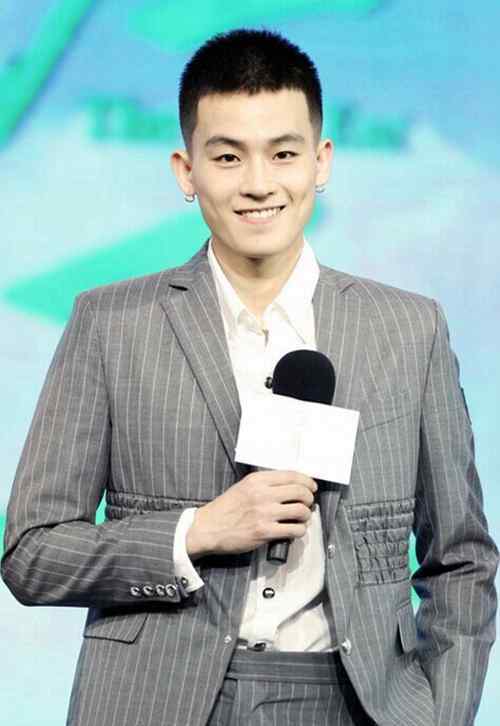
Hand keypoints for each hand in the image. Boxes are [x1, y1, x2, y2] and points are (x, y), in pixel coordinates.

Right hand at [186, 470, 316, 557]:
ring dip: (306, 515)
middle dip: (309, 498)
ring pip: (301, 511)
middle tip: (307, 504)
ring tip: (301, 518)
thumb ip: (264, 484)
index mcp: (257, 480)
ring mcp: (264, 513)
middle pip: (300, 492)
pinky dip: (299, 531)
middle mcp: (262, 494)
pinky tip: (295, 531)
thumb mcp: (243, 487)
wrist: (208, 528)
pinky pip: (294, 530)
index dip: (307, 481)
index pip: (292, 475)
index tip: (311, 487)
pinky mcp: (265, 531)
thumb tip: (290, 486)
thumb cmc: (225, 509)